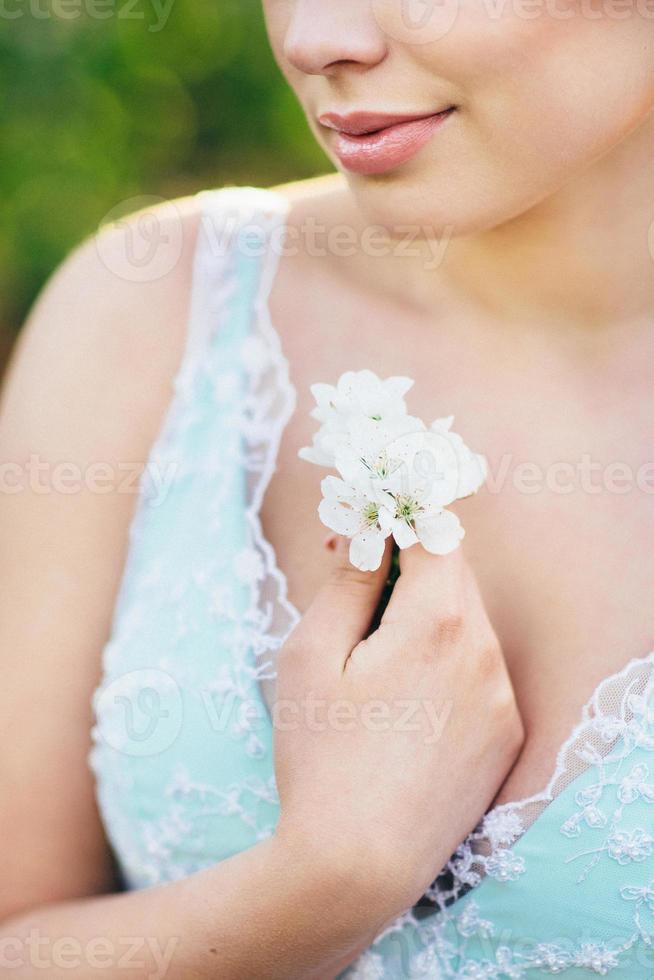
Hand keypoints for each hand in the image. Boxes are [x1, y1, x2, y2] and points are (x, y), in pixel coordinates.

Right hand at [272, 537, 523, 922]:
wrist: (357, 865)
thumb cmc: (321, 756)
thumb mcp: (311, 655)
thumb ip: (349, 582)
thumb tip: (370, 534)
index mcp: (439, 622)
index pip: (436, 533)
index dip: (397, 520)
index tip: (362, 529)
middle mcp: (486, 652)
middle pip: (454, 575)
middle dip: (408, 568)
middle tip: (354, 588)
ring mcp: (502, 697)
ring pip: (468, 622)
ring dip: (427, 617)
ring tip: (374, 660)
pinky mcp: (505, 734)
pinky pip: (480, 670)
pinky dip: (447, 662)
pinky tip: (403, 705)